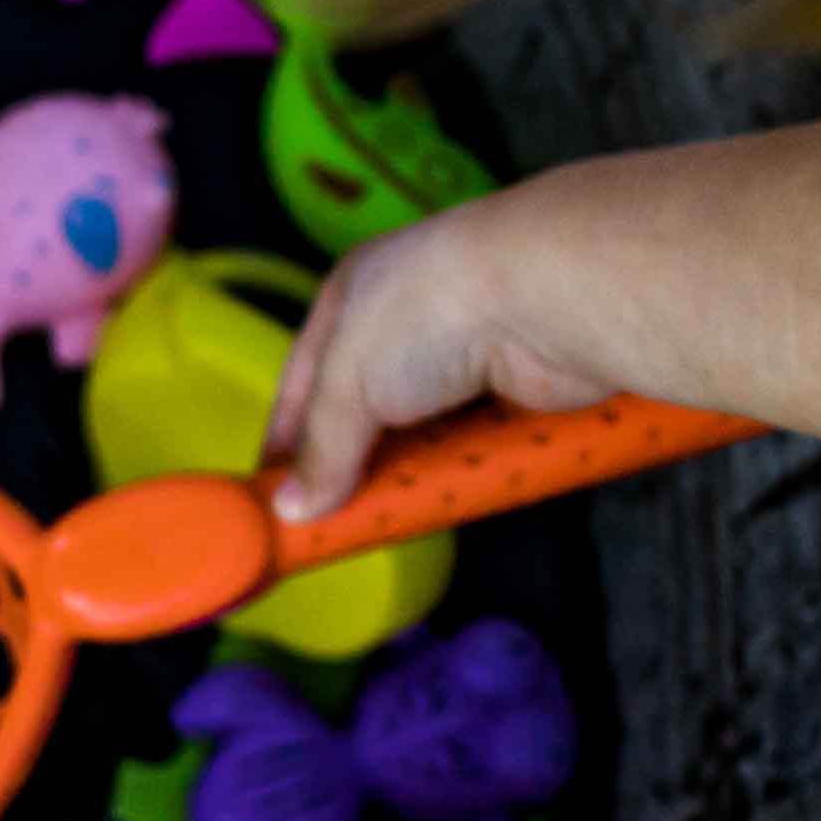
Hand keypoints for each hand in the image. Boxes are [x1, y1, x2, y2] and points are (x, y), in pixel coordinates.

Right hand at [258, 185, 621, 523]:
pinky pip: (476, 448)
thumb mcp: (346, 380)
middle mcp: (406, 324)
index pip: (304, 383)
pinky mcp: (514, 394)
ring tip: (385, 521)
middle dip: (349, 468)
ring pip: (423, 437)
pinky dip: (462, 474)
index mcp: (352, 299)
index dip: (288, 442)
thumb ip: (321, 449)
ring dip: (408, 475)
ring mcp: (464, 359)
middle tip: (328, 523)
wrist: (546, 297)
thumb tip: (291, 509)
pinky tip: (446, 502)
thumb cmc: (426, 313)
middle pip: (365, 415)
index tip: (275, 496)